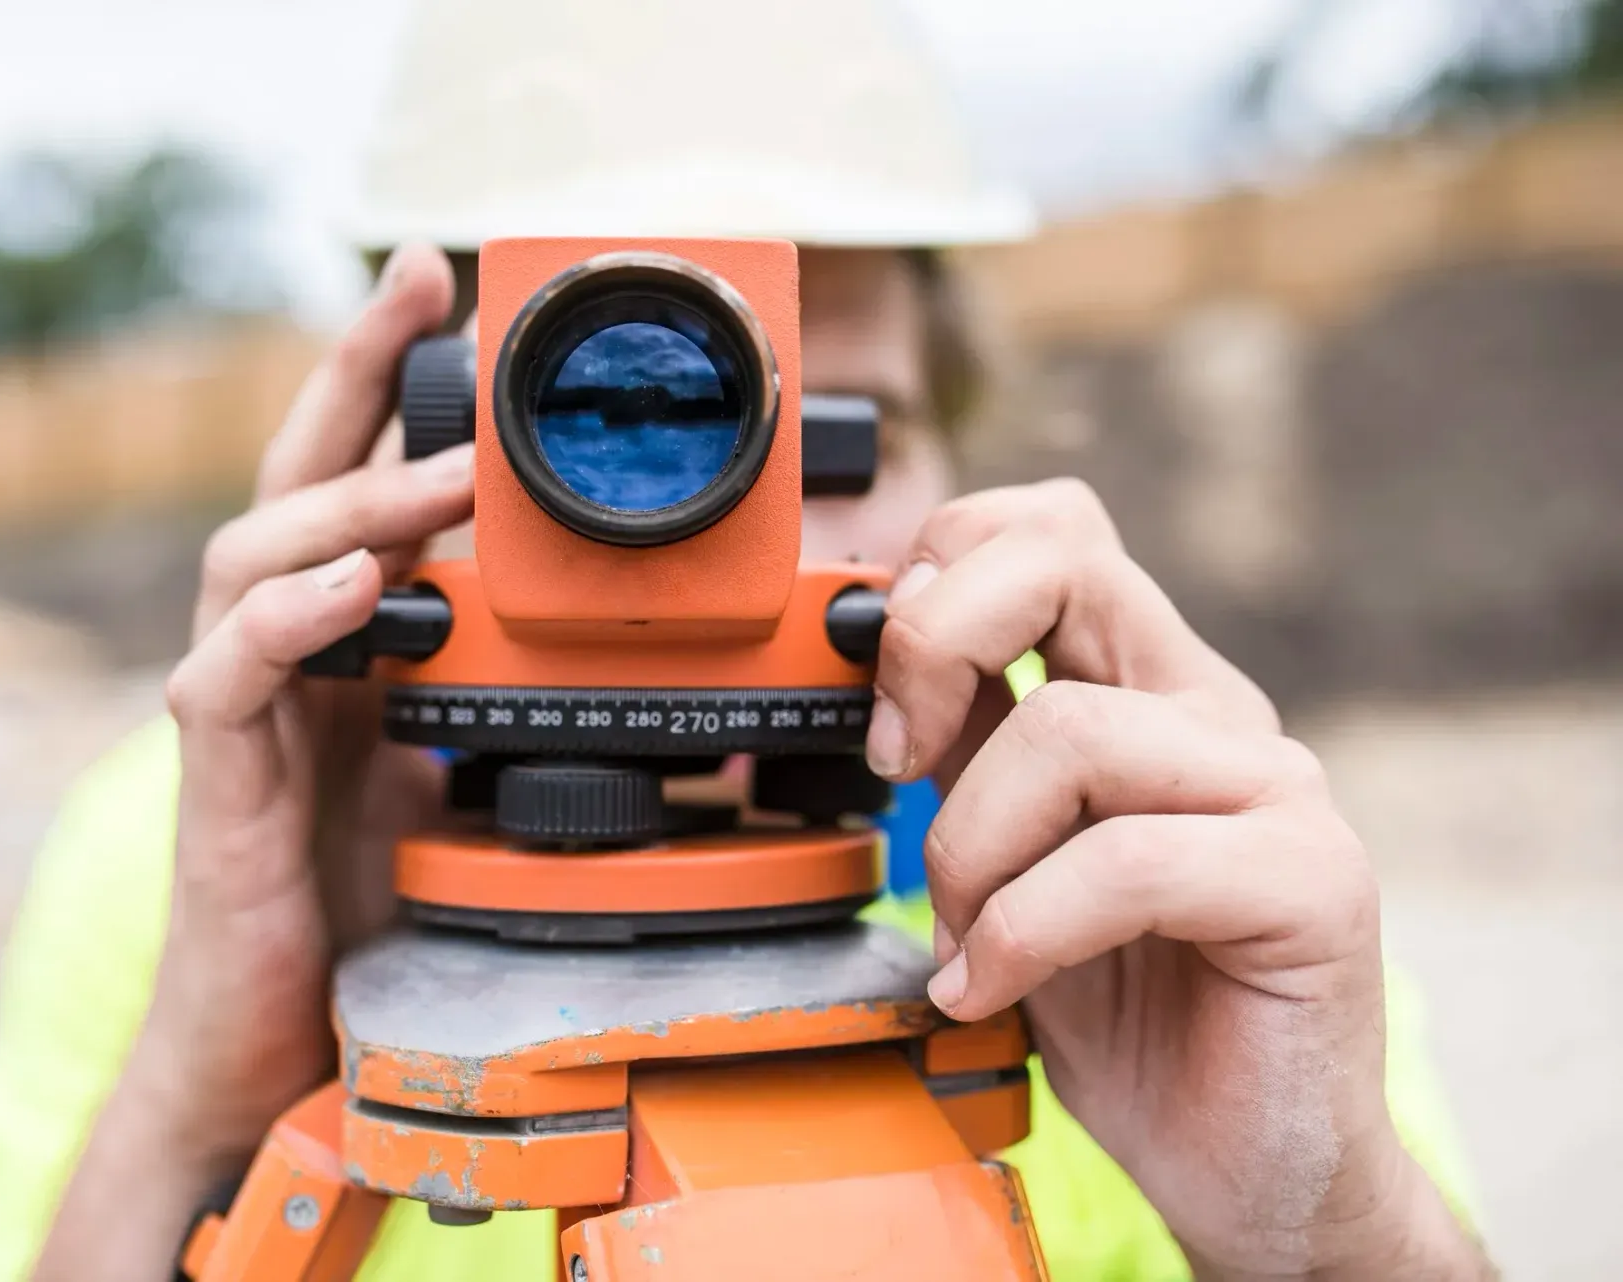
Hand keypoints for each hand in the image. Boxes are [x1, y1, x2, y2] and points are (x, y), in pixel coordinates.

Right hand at [131, 244, 469, 1166]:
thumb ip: (499, 699)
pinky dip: (288, 622)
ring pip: (251, 555)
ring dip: (354, 502)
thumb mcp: (457, 774)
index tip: (442, 286)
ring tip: (447, 471)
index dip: (384, 379)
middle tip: (421, 293)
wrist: (284, 1036)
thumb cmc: (367, 898)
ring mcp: (238, 707)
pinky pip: (227, 676)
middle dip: (351, 374)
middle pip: (293, 478)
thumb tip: (625, 661)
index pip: (353, 480)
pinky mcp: (217, 779)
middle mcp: (280, 651)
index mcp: (340, 639)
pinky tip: (355, 589)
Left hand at [868, 479, 1489, 1278]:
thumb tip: (875, 656)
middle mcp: (1214, 715)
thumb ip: (967, 755)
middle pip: (1066, 559)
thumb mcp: (1005, 861)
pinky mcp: (1310, 880)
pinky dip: (1021, 931)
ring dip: (969, 847)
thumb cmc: (1127, 1018)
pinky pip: (1127, 860)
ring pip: (1072, 730)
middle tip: (896, 764)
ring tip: (962, 937)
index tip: (885, 704)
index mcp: (1146, 691)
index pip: (1051, 530)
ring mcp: (1275, 789)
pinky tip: (989, 986)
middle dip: (934, 645)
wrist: (1246, 1167)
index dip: (943, 575)